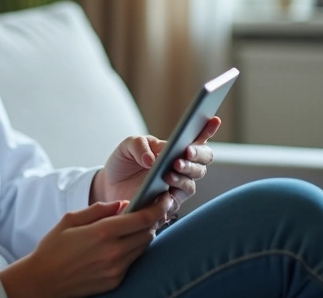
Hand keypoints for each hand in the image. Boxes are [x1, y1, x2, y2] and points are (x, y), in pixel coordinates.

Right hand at [0, 193, 172, 297]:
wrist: (42, 280)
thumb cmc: (53, 247)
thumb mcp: (71, 219)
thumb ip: (98, 209)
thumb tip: (122, 204)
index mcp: (102, 232)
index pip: (142, 218)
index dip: (158, 207)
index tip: (164, 199)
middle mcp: (113, 252)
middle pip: (148, 233)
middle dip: (152, 220)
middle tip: (149, 210)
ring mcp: (116, 269)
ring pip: (143, 247)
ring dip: (143, 235)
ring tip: (135, 226)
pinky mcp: (115, 281)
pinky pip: (133, 261)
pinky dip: (132, 250)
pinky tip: (122, 244)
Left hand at [91, 117, 220, 209]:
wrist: (109, 186)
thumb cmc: (124, 162)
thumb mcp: (127, 146)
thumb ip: (139, 146)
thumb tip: (152, 160)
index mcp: (175, 149)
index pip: (197, 139)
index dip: (208, 129)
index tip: (214, 120)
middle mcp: (181, 167)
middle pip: (203, 161)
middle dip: (197, 155)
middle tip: (186, 152)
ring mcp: (177, 185)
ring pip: (193, 181)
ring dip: (186, 173)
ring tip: (172, 168)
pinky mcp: (168, 203)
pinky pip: (179, 199)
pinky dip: (175, 191)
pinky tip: (167, 185)